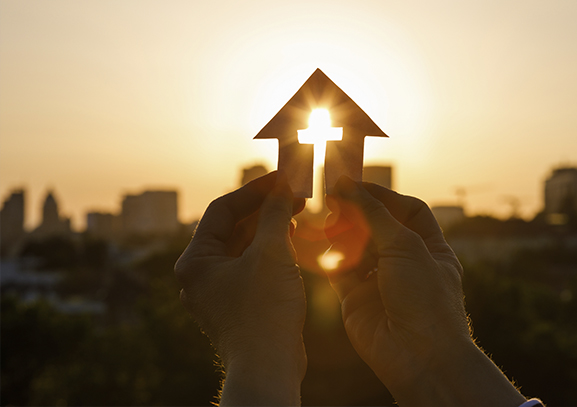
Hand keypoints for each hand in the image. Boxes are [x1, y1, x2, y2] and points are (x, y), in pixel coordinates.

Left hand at [175, 172, 306, 405]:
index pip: (222, 210)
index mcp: (196, 260)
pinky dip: (269, 250)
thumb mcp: (272, 254)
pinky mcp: (236, 302)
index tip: (281, 178)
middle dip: (264, 209)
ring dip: (269, 228)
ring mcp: (218, 290)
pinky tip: (290, 239)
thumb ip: (276, 215)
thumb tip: (283, 186)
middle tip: (293, 193)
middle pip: (232, 227)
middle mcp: (201, 274)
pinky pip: (250, 265)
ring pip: (243, 246)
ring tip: (296, 211)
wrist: (269, 367)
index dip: (254, 190)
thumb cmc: (264, 312)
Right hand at [324, 176, 525, 405]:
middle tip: (334, 198)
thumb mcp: (404, 245)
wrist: (418, 355)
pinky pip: (340, 270)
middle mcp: (405, 262)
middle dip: (357, 212)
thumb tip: (347, 184)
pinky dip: (331, 257)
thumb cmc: (425, 298)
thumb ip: (373, 213)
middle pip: (378, 226)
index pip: (408, 210)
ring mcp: (380, 281)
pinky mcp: (356, 298)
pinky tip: (326, 248)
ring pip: (356, 246)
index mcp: (429, 248)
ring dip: (342, 233)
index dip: (383, 195)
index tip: (355, 183)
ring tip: (330, 223)